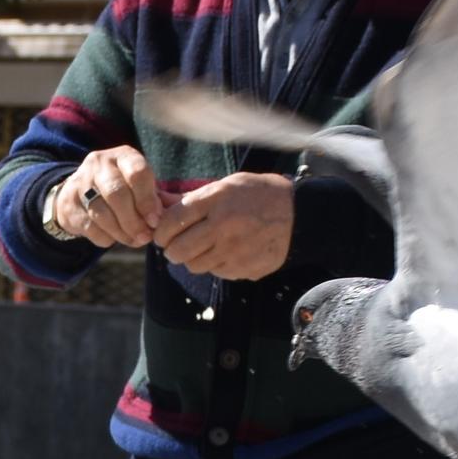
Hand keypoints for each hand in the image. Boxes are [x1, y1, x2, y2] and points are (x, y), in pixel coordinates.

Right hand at [49, 145, 165, 248]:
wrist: (81, 193)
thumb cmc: (123, 190)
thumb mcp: (140, 186)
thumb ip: (153, 200)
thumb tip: (158, 220)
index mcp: (123, 156)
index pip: (137, 172)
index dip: (147, 200)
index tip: (155, 220)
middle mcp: (99, 163)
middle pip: (116, 193)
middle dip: (133, 220)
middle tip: (145, 236)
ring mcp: (80, 182)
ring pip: (101, 213)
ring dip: (121, 232)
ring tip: (133, 240)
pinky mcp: (68, 203)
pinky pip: (89, 226)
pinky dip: (105, 237)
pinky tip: (114, 238)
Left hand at [157, 170, 299, 282]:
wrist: (298, 215)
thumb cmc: (257, 195)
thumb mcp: (226, 186)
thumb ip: (192, 198)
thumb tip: (158, 202)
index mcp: (217, 200)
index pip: (173, 221)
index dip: (161, 231)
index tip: (162, 234)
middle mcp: (223, 226)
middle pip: (178, 250)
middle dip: (172, 250)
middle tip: (176, 246)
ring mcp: (234, 251)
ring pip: (194, 266)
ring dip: (193, 258)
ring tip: (205, 246)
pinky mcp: (244, 269)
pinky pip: (216, 272)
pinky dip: (215, 265)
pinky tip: (227, 251)